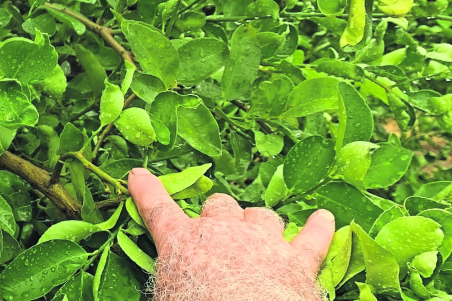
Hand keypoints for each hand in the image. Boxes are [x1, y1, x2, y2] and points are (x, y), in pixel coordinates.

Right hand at [127, 167, 334, 300]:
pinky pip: (313, 238)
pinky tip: (325, 219)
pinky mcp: (298, 260)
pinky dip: (319, 228)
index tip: (138, 175)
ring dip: (258, 223)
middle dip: (218, 214)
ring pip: (262, 216)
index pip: (157, 208)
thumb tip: (170, 281)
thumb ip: (169, 275)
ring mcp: (263, 242)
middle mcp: (222, 232)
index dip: (146, 190)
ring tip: (259, 235)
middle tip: (218, 232)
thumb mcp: (166, 290)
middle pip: (219, 205)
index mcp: (182, 242)